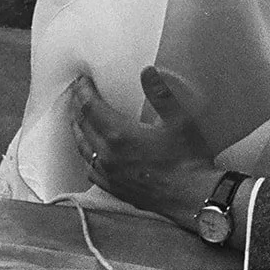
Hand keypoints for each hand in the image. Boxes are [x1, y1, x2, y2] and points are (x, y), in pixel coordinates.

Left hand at [69, 68, 221, 229]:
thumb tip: (147, 73)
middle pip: (82, 125)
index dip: (83, 91)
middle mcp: (107, 155)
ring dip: (78, 129)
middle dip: (77, 106)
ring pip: (82, 148)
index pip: (90, 107)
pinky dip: (86, 154)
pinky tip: (90, 152)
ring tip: (78, 118)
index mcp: (120, 134)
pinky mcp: (114, 188)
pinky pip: (90, 169)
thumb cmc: (187, 159)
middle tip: (77, 94)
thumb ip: (160, 94)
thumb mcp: (179, 120)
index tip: (81, 81)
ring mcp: (108, 174)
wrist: (192, 196)